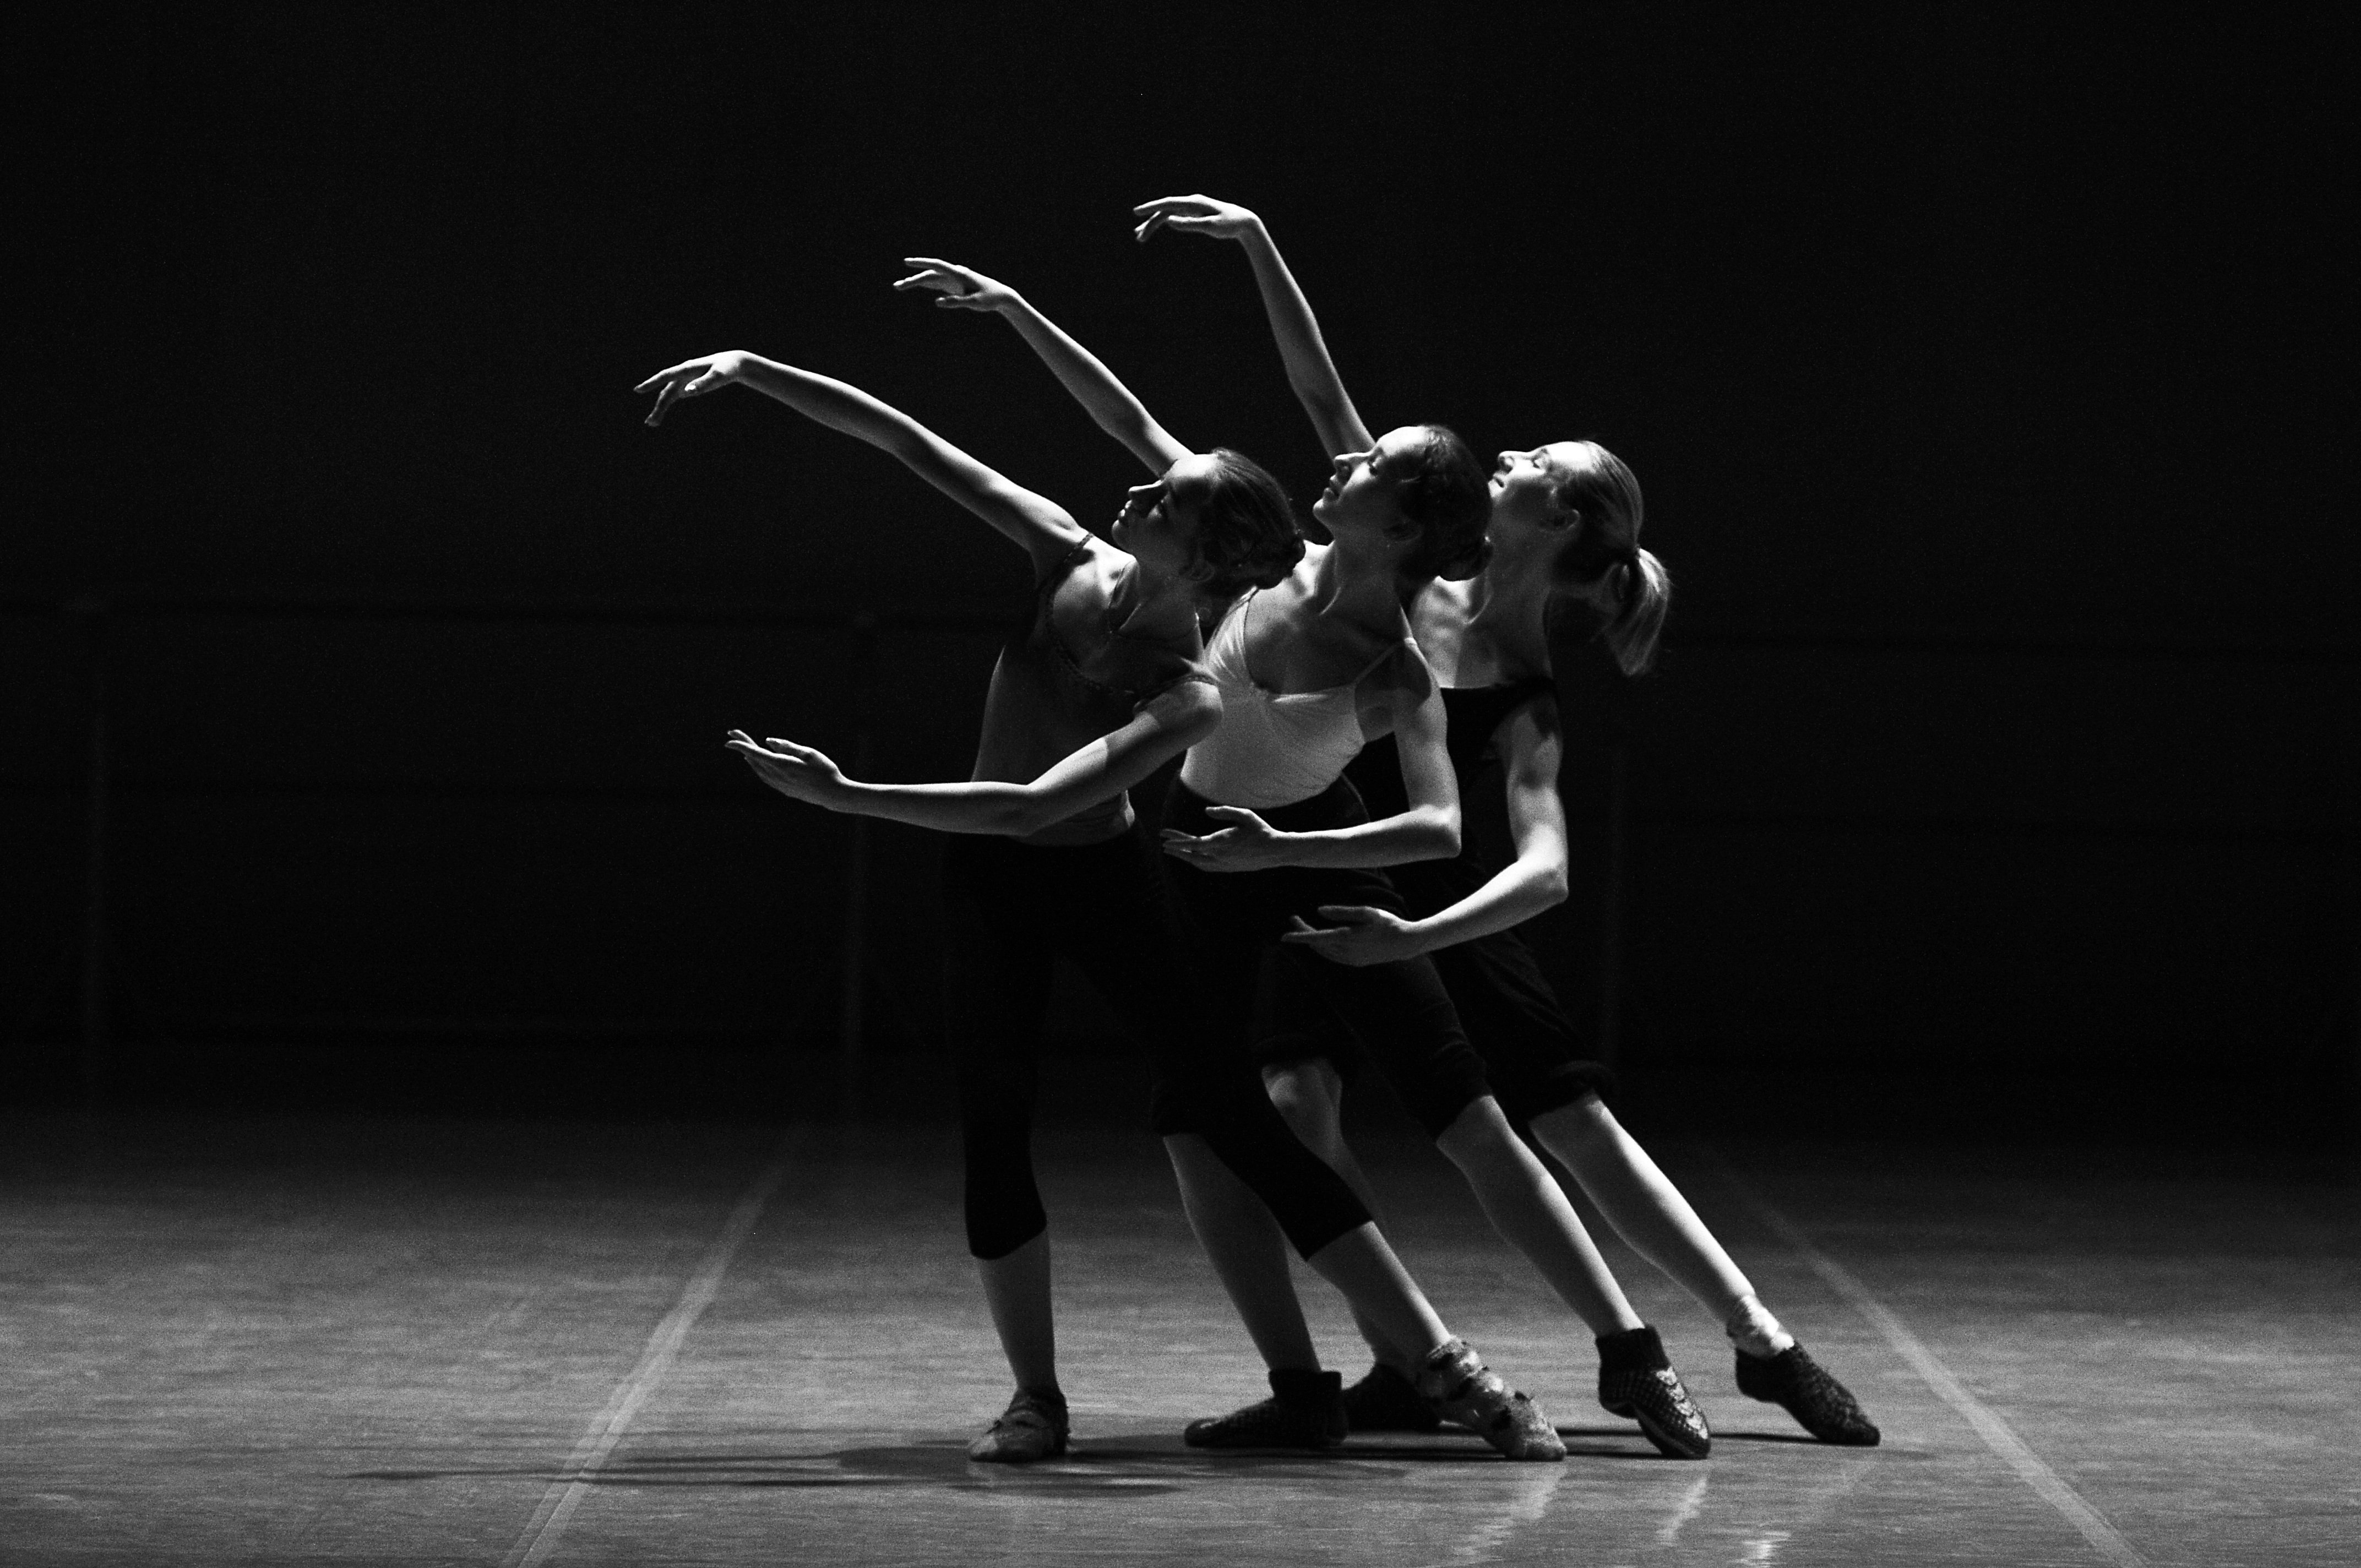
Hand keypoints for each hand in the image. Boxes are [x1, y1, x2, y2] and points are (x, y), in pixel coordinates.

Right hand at [636, 352, 750, 425]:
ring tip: (652, 424)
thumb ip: (703, 383)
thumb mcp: (718, 376)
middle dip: (658, 407)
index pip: (665, 376)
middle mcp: (682, 374)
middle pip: (665, 391)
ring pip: (668, 395)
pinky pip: (674, 396)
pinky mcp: (688, 386)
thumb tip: (686, 392)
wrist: (733, 364)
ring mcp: (684, 380)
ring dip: (660, 409)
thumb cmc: (726, 368)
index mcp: (687, 368)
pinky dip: (667, 405)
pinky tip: (660, 417)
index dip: (651, 383)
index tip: (638, 390)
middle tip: (649, 422)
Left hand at [725, 729, 851, 807]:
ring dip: (750, 757)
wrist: (833, 795)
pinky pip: (764, 777)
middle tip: (734, 733)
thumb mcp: (808, 753)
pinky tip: (757, 764)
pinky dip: (757, 767)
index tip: (729, 738)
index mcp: (782, 765)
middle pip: (754, 759)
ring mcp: (779, 785)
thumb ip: (787, 746)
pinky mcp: (784, 790)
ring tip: (744, 747)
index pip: (756, 753)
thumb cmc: (824, 770)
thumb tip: (768, 742)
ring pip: (757, 770)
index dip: (742, 745)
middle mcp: (777, 777)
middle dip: (743, 746)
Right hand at [893, 257, 1021, 312]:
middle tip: (897, 287)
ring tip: (900, 286)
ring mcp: (954, 278)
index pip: (936, 265)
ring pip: (931, 278)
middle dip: (912, 279)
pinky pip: (937, 282)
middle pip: (929, 274)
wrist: (1001, 296)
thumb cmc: (989, 299)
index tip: (906, 262)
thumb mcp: (974, 303)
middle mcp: (954, 273)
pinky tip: (916, 285)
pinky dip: (925, 284)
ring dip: (916, 282)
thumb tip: (937, 302)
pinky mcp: (955, 284)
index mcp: (958, 274)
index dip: (920, 263)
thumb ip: (956, 302)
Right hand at [1132, 194, 1260, 243]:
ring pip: (1167, 214)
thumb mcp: (1211, 226)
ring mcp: (1191, 208)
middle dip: (1150, 223)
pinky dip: (1163, 223)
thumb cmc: (1229, 224)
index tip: (1137, 212)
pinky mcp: (1193, 213)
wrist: (1244, 221)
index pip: (1168, 204)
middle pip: (1164, 211)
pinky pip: (1174, 217)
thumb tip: (1170, 221)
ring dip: (1153, 224)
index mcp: (1194, 202)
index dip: (1151, 208)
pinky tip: (1154, 229)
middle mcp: (1190, 202)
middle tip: (1138, 237)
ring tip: (1140, 237)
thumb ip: (1190, 224)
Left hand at [1158, 805, 1291, 872]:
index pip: (1193, 844)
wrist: (1274, 851)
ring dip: (1186, 857)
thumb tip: (1206, 811)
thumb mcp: (1244, 815)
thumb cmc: (1260, 830)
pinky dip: (1196, 862)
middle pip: (1192, 855)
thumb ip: (1224, 811)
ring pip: (1198, 863)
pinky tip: (1194, 858)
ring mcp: (1224, 865)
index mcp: (1221, 842)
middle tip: (1163, 846)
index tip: (1164, 840)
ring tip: (1175, 851)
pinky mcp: (1228, 869)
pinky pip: (1207, 867)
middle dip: (1177, 849)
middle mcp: (1219, 856)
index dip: (1177, 842)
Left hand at [1279, 905, 1425, 966]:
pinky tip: (1320, 939)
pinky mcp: (1354, 963)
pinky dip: (1322, 948)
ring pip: (1323, 952)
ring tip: (1303, 926)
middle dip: (1303, 932)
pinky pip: (1332, 956)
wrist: (1405, 944)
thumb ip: (1342, 912)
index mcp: (1347, 938)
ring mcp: (1350, 960)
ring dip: (1312, 941)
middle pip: (1317, 945)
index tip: (1283, 936)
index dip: (1298, 936)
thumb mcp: (1366, 912)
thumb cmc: (1387, 923)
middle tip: (1294, 918)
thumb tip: (1319, 911)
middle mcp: (1346, 953)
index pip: (1316, 939)